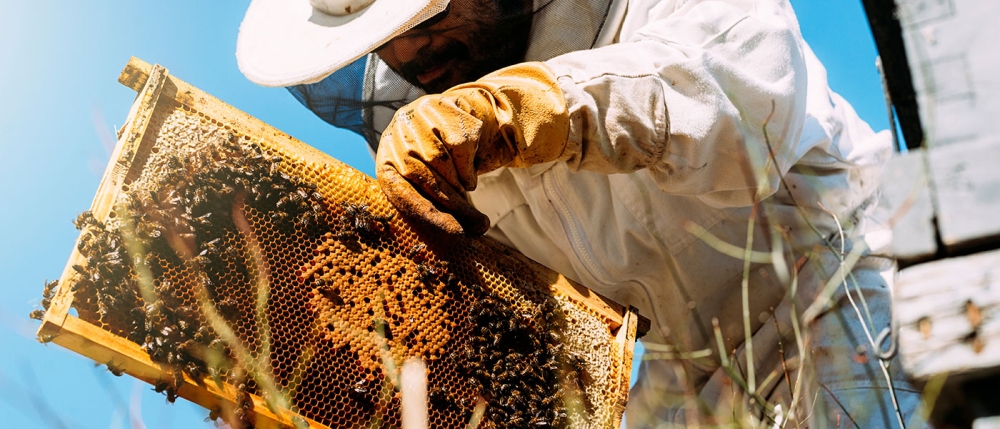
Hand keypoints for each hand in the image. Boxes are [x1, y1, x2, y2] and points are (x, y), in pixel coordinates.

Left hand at [375, 62, 569, 234]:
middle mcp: (395, 138)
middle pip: (426, 180)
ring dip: (462, 185)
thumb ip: (431, 204)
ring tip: (468, 189)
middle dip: (455, 206)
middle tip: (478, 225)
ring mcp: (414, 120)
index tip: (455, 232)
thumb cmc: (441, 161)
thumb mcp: (427, 182)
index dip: (428, 214)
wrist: (458, 113)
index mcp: (386, 162)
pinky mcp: (438, 107)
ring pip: (443, 163)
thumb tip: (458, 234)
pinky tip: (469, 168)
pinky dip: (470, 165)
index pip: (400, 193)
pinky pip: (460, 146)